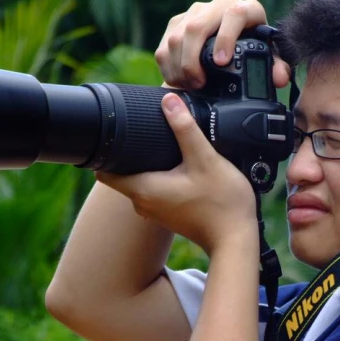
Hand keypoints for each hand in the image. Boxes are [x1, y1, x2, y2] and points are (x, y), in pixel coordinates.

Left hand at [95, 93, 256, 255]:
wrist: (237, 239)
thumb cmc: (222, 204)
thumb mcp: (205, 159)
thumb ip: (185, 129)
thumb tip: (169, 101)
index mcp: (144, 190)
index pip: (103, 172)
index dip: (104, 150)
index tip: (114, 133)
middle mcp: (143, 203)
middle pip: (122, 173)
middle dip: (128, 153)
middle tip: (144, 131)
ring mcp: (156, 211)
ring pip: (139, 181)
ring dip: (147, 164)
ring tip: (163, 145)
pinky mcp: (169, 213)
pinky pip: (154, 190)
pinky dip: (161, 176)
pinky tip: (179, 166)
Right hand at [155, 0, 290, 90]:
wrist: (236, 42)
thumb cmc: (255, 49)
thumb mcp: (269, 58)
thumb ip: (277, 68)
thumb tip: (279, 78)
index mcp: (246, 9)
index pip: (234, 14)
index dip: (226, 38)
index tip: (221, 63)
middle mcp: (218, 5)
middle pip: (196, 26)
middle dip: (193, 59)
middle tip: (199, 83)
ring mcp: (195, 12)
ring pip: (176, 35)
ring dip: (179, 66)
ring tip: (190, 85)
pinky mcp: (177, 22)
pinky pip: (164, 44)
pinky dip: (168, 67)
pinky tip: (178, 81)